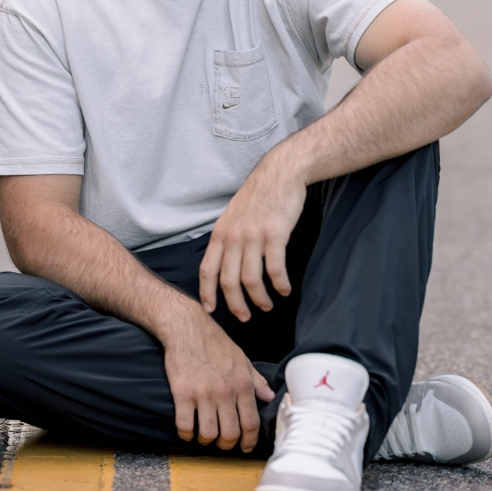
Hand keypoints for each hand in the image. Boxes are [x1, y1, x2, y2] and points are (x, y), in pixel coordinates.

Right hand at [161, 306, 275, 451]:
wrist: (187, 328)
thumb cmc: (215, 343)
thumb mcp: (241, 359)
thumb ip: (256, 381)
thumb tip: (269, 397)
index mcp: (242, 384)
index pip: (251, 423)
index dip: (249, 441)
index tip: (244, 447)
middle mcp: (225, 391)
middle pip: (230, 433)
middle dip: (226, 444)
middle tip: (221, 442)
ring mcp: (203, 394)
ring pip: (208, 433)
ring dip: (206, 440)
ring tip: (203, 436)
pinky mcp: (183, 393)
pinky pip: (185, 425)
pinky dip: (186, 434)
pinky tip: (187, 430)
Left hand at [199, 155, 307, 320]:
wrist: (281, 173)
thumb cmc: (259, 195)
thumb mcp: (234, 215)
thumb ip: (228, 238)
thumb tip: (227, 263)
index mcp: (221, 232)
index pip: (207, 269)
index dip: (207, 293)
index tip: (210, 310)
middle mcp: (233, 236)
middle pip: (229, 281)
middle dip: (236, 305)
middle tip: (245, 317)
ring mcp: (254, 236)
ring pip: (251, 280)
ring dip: (260, 298)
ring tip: (267, 305)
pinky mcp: (275, 234)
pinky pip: (275, 269)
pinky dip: (280, 284)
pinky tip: (285, 290)